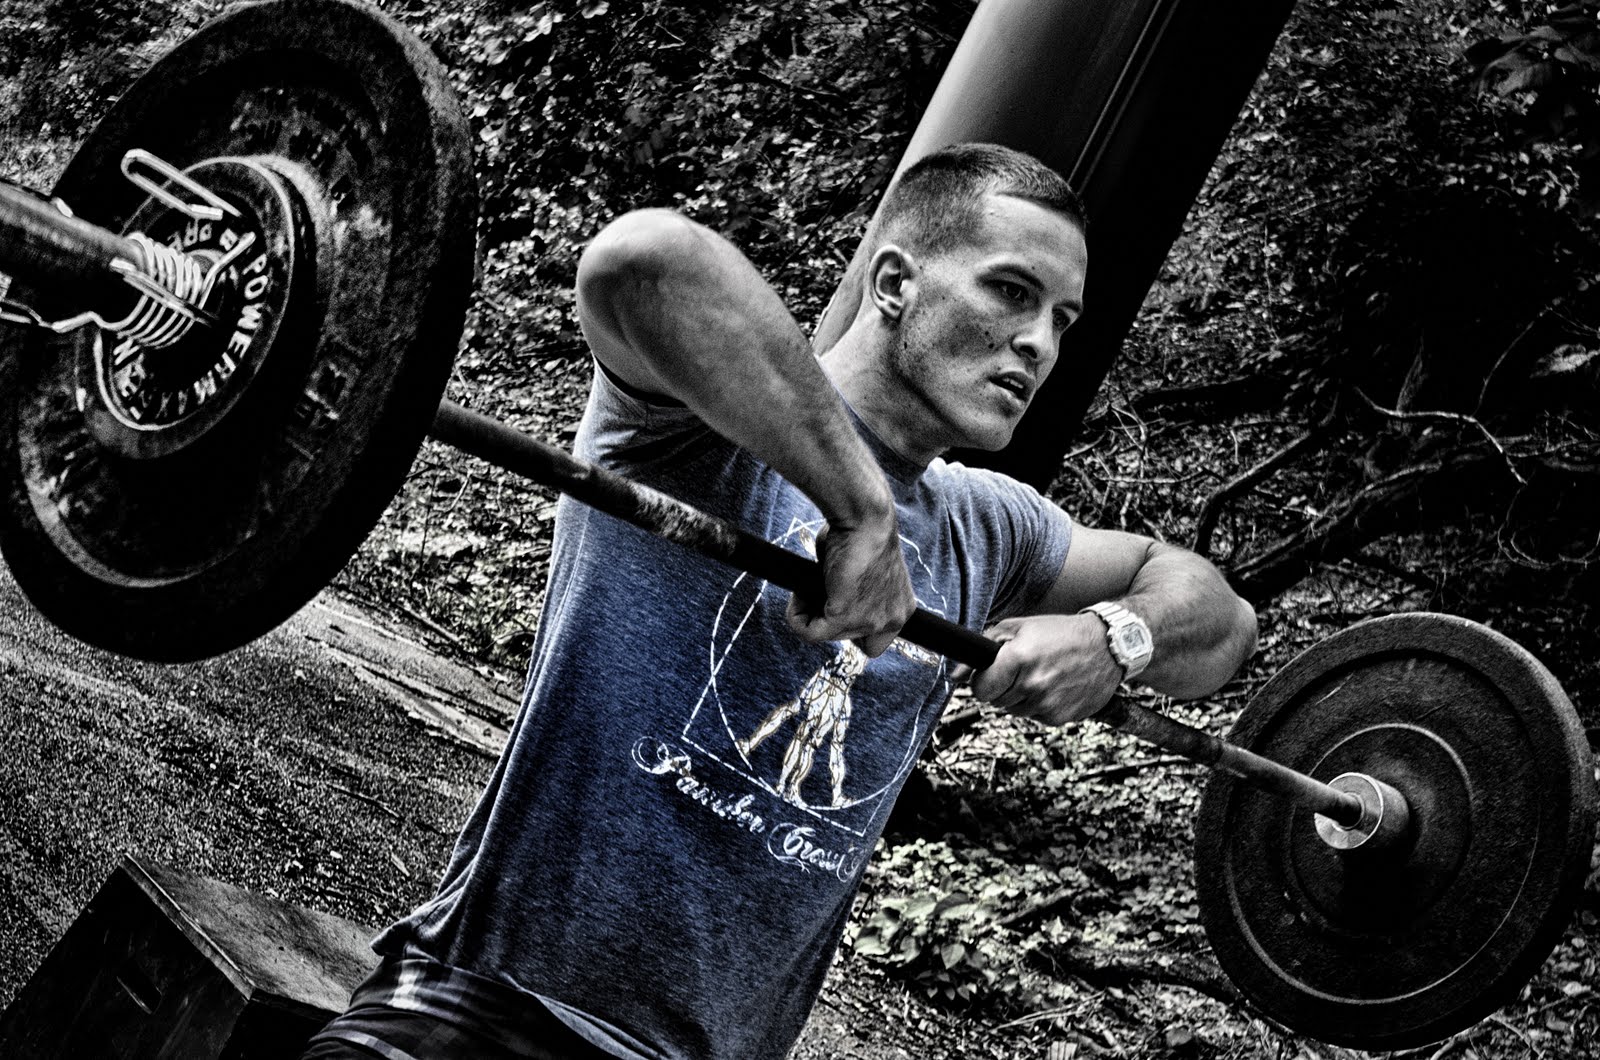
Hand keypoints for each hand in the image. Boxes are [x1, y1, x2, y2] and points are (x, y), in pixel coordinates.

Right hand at [786, 513, 914, 656]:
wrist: (864, 517)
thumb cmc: (863, 531)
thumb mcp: (865, 570)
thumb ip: (853, 592)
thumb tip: (827, 597)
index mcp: (901, 608)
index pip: (875, 641)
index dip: (850, 626)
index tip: (836, 602)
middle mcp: (891, 620)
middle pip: (846, 638)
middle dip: (828, 617)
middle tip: (817, 590)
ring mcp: (869, 622)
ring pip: (825, 634)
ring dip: (809, 612)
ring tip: (806, 586)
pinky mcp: (844, 618)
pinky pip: (809, 631)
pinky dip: (796, 616)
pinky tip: (798, 593)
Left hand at [953, 614, 1123, 724]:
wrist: (1108, 646)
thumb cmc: (1061, 632)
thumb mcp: (1020, 627)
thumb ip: (985, 647)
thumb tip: (956, 675)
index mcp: (1020, 657)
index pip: (980, 688)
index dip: (981, 681)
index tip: (988, 676)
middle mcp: (1033, 684)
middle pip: (995, 701)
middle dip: (1002, 686)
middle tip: (1021, 669)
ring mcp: (1048, 703)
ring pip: (1014, 711)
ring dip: (1021, 696)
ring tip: (1041, 675)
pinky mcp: (1060, 717)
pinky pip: (1035, 716)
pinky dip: (1040, 704)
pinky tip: (1055, 686)